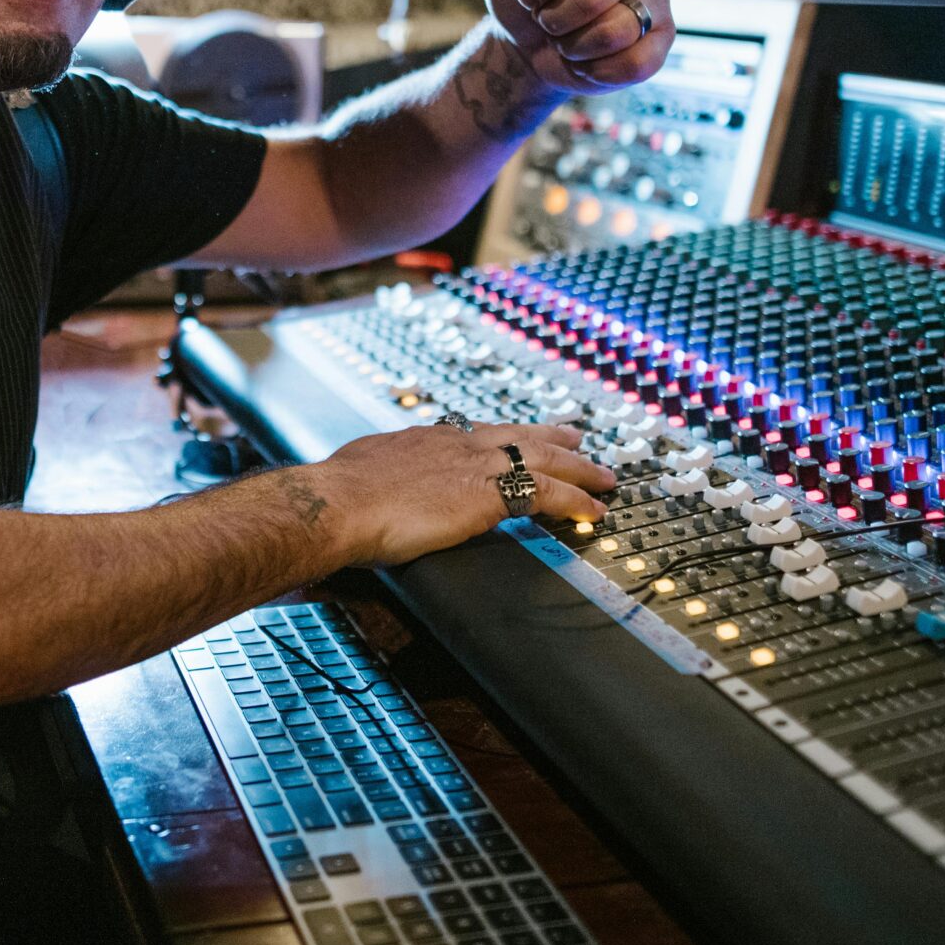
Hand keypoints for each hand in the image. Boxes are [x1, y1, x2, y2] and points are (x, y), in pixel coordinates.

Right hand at [309, 419, 612, 567]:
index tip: (518, 437)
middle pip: (519, 435)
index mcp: (426, 438)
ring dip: (579, 469)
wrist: (340, 502)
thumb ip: (379, 477)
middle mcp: (457, 443)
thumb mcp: (363, 472)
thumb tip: (370, 487)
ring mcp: (477, 465)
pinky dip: (576, 501)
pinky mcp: (491, 493)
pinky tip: (594, 511)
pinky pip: (549, 494)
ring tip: (604, 477)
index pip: (477, 433)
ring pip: (544, 459)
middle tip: (578, 438)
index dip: (504, 436)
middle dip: (552, 438)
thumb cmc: (340, 496)